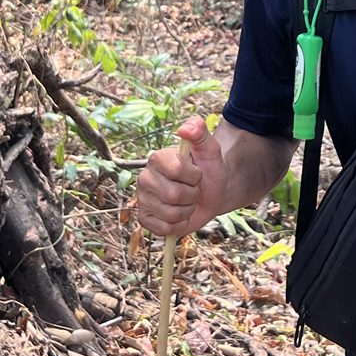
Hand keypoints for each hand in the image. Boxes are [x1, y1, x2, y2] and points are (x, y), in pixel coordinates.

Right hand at [134, 116, 226, 236]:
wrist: (212, 193)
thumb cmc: (209, 170)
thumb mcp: (210, 149)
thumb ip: (200, 132)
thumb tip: (185, 127)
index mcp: (157, 158)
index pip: (177, 170)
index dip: (194, 176)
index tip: (196, 174)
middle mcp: (145, 178)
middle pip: (173, 195)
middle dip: (192, 195)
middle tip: (193, 190)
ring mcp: (143, 199)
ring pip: (170, 214)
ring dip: (187, 211)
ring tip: (187, 202)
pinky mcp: (145, 218)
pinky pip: (163, 229)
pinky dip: (178, 225)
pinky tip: (179, 215)